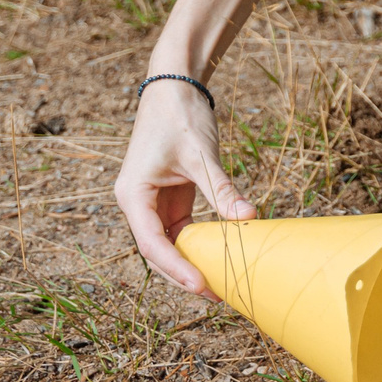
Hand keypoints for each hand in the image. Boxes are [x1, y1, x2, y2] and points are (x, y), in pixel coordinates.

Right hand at [114, 78, 255, 296]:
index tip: (202, 285)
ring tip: (220, 283)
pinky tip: (219, 257)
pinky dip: (198, 243)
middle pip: (158, 250)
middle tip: (217, 295)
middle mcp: (136, 203)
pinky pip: (181, 228)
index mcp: (132, 195)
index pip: (152, 243)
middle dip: (184, 273)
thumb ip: (222, 188)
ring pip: (170, 242)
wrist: (174, 86)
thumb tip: (249, 217)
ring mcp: (152, 201)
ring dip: (192, 261)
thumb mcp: (202, 155)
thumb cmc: (180, 116)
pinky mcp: (169, 196)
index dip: (176, 268)